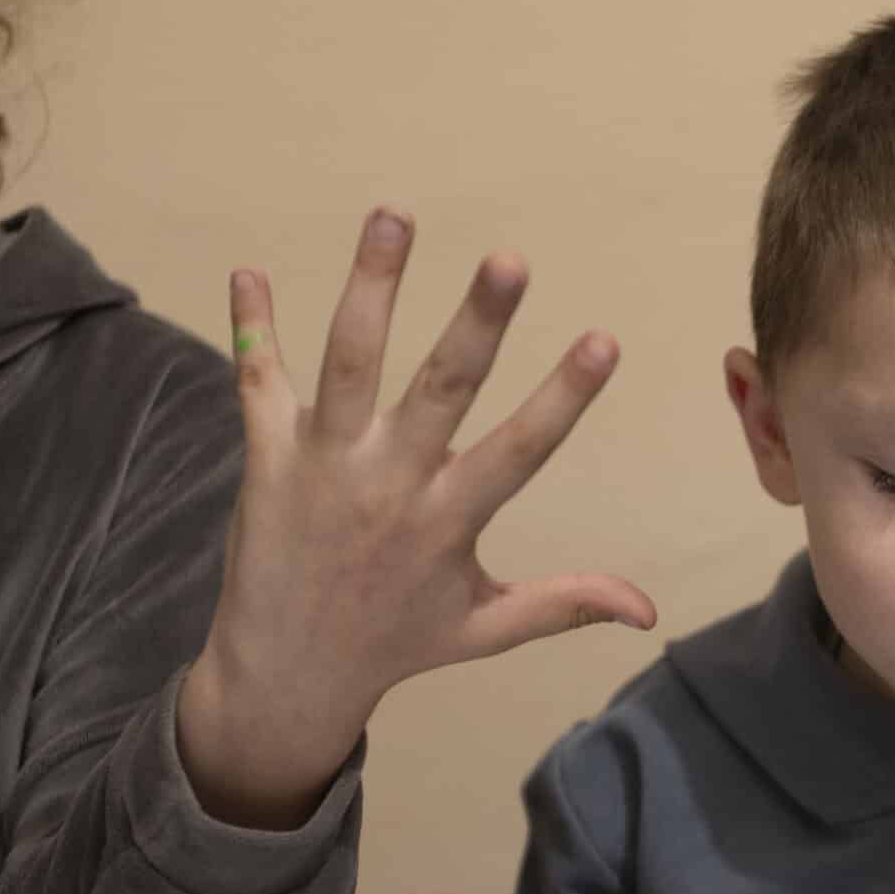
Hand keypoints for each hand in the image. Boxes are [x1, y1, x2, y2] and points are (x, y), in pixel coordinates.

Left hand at [177, 207, 658, 829]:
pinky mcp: (266, 459)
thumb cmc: (395, 645)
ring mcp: (324, 467)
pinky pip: (257, 381)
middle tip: (509, 258)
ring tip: (393, 214)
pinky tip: (246, 272)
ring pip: (349, 363)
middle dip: (476, 322)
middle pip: (438, 390)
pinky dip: (250, 325)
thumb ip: (564, 604)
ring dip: (372, 285)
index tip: (604, 339)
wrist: (284, 679)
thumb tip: (648, 610)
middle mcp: (390, 486)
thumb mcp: (485, 629)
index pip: (520, 450)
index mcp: (449, 523)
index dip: (564, 396)